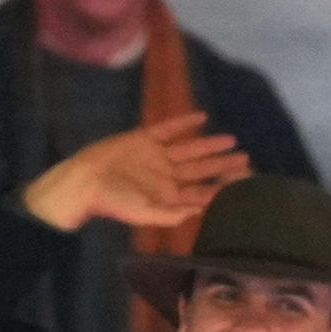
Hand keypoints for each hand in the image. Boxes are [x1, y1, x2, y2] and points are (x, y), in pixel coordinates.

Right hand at [23, 114, 248, 234]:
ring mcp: (156, 156)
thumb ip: (170, 215)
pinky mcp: (144, 139)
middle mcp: (166, 175)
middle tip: (246, 158)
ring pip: (190, 149)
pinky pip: (168, 129)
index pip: (200, 192)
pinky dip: (184, 122)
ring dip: (210, 144)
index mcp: (168, 195)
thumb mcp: (143, 212)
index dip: (220, 188)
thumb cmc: (112, 201)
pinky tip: (202, 116)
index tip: (243, 186)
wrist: (84, 180)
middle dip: (222, 165)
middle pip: (200, 169)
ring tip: (231, 140)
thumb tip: (198, 213)